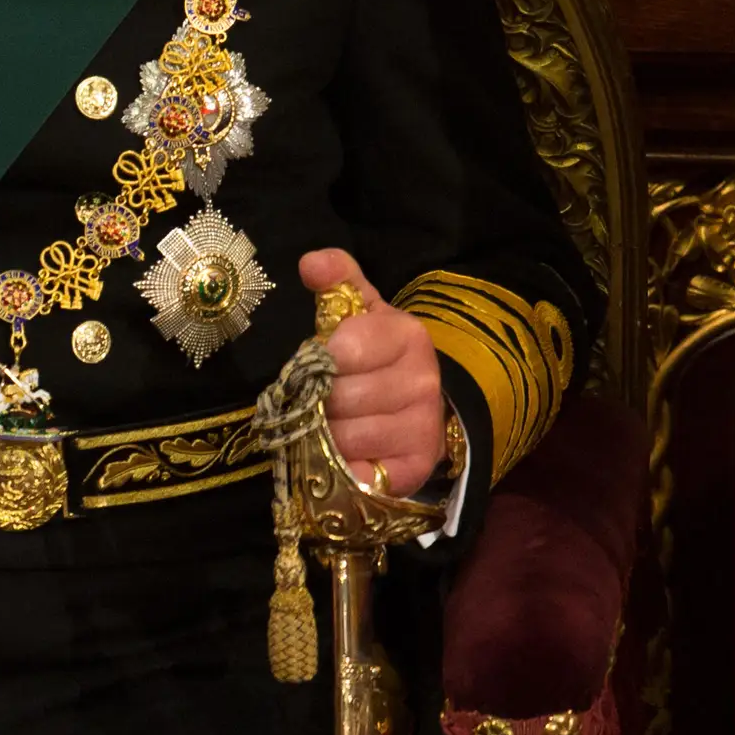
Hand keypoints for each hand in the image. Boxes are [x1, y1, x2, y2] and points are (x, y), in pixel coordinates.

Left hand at [298, 250, 447, 496]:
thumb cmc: (375, 357)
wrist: (415, 408)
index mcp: (408, 336)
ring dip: (322, 435)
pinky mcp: (416, 468)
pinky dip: (341, 468)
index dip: (319, 360)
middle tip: (319, 400)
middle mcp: (424, 380)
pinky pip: (359, 473)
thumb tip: (311, 261)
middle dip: (315, 400)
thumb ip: (338, 280)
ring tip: (329, 426)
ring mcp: (424, 426)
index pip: (344, 348)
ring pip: (343, 436)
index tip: (320, 362)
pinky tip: (342, 456)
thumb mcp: (359, 311)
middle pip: (337, 397)